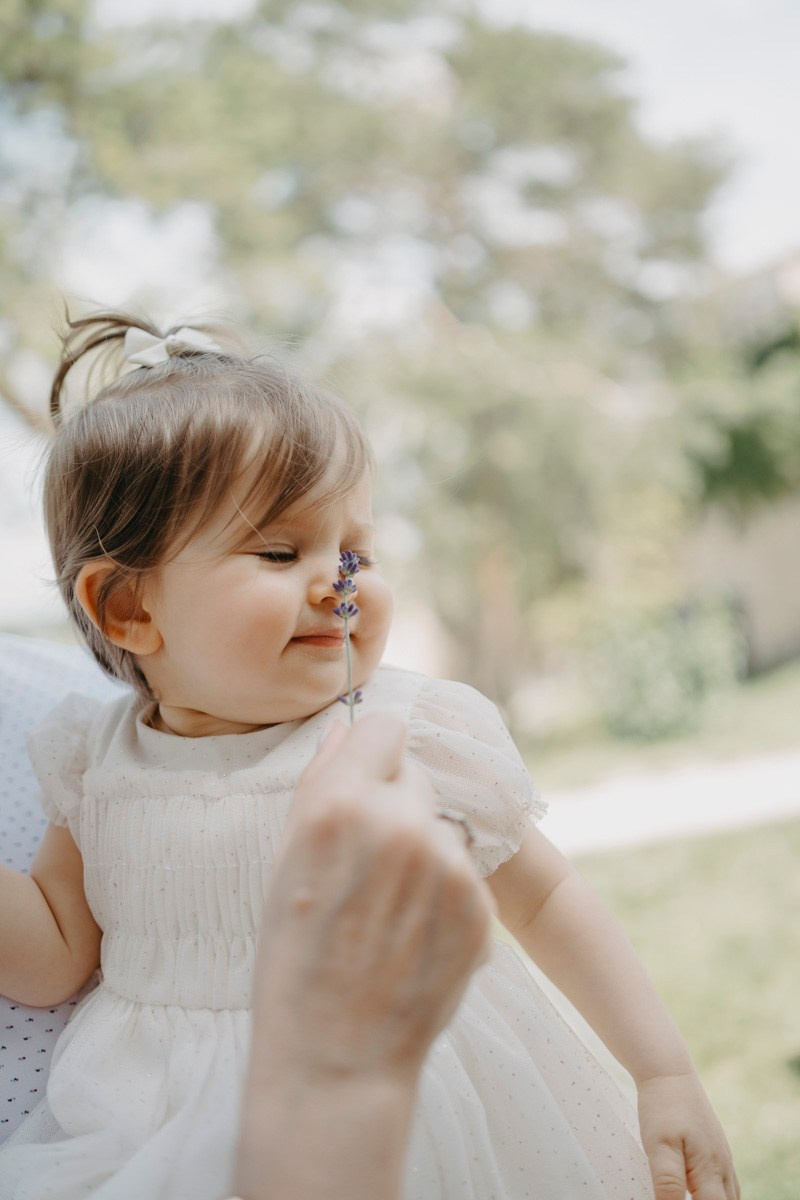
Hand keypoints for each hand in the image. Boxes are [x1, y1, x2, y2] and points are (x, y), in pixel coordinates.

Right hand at [251, 713, 493, 1084]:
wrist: (336, 1056)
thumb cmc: (294, 960)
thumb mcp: (285, 863)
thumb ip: (319, 784)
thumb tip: (343, 730)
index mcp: (341, 806)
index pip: (383, 726)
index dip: (371, 753)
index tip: (362, 782)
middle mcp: (401, 825)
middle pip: (414, 773)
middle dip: (394, 803)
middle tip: (367, 863)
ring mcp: (448, 867)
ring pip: (440, 823)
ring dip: (422, 849)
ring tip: (389, 908)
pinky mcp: (480, 905)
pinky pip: (463, 870)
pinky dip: (444, 892)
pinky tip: (413, 934)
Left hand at [637, 1071, 739, 1199]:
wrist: (668, 1071)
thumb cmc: (662, 1107)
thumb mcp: (658, 1147)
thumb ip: (668, 1184)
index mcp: (710, 1171)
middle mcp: (722, 1167)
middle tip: (689, 1199)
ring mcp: (721, 1156)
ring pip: (729, 1196)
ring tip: (693, 1196)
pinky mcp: (715, 1147)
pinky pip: (723, 1182)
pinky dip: (714, 1194)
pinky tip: (698, 1191)